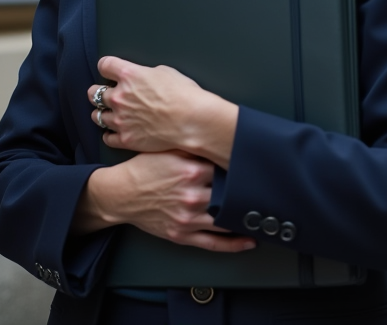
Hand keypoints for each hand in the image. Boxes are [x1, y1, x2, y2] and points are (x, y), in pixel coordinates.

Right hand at [77, 151, 255, 251]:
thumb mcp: (168, 150)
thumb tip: (221, 142)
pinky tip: (249, 240)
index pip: (227, 168)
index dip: (242, 166)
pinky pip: (215, 243)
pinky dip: (235, 243)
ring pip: (226, 220)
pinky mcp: (183, 235)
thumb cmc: (144, 169)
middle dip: (247, 191)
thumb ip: (195, 147)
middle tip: (266, 189)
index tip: (257, 165)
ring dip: (246, 218)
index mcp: (191, 171)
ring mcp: (189, 218)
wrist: (120, 194)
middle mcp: (193, 196)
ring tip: (263, 214)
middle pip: (231, 194)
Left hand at [90, 56, 238, 166]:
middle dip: (98, 92)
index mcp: (128, 75)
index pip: (105, 65)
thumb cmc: (185, 95)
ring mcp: (120, 119)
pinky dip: (110, 134)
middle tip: (105, 94)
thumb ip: (146, 74)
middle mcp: (119, 96)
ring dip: (103, 113)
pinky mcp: (126, 138)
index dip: (107, 67)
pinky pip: (107, 137)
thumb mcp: (166, 72)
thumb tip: (142, 79)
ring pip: (97, 115)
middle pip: (93, 92)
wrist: (192, 120)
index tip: (109, 71)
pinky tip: (115, 132)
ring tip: (110, 114)